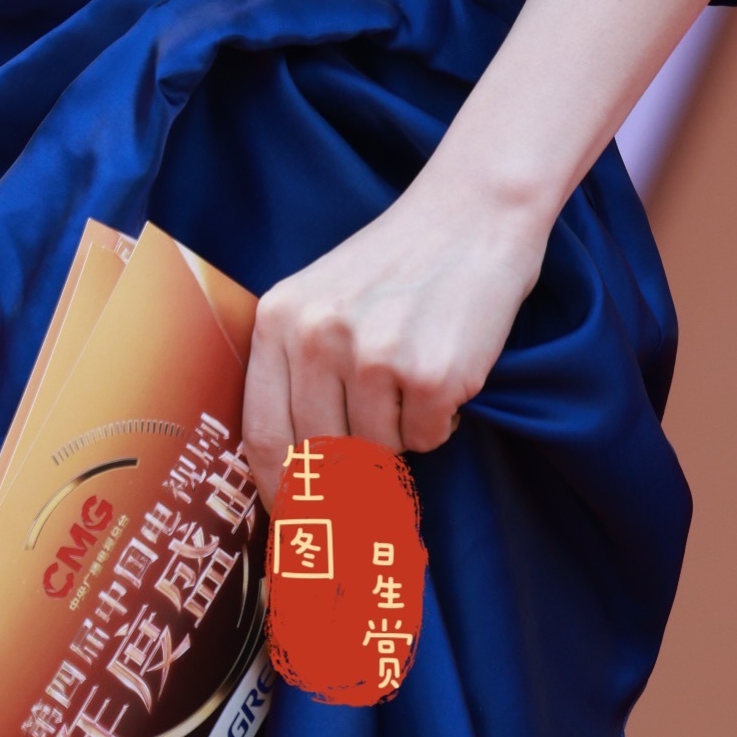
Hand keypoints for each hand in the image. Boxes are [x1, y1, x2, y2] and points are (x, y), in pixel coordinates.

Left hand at [241, 164, 549, 500]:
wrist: (473, 214)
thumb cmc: (397, 264)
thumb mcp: (322, 299)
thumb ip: (299, 372)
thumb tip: (297, 479)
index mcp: (279, 319)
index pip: (263, 434)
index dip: (279, 491)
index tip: (293, 522)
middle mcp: (318, 338)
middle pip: (320, 455)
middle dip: (347, 478)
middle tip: (368, 484)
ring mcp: (374, 356)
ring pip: (376, 451)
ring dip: (399, 434)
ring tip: (413, 377)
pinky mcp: (432, 373)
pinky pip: (426, 439)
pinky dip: (438, 421)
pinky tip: (443, 370)